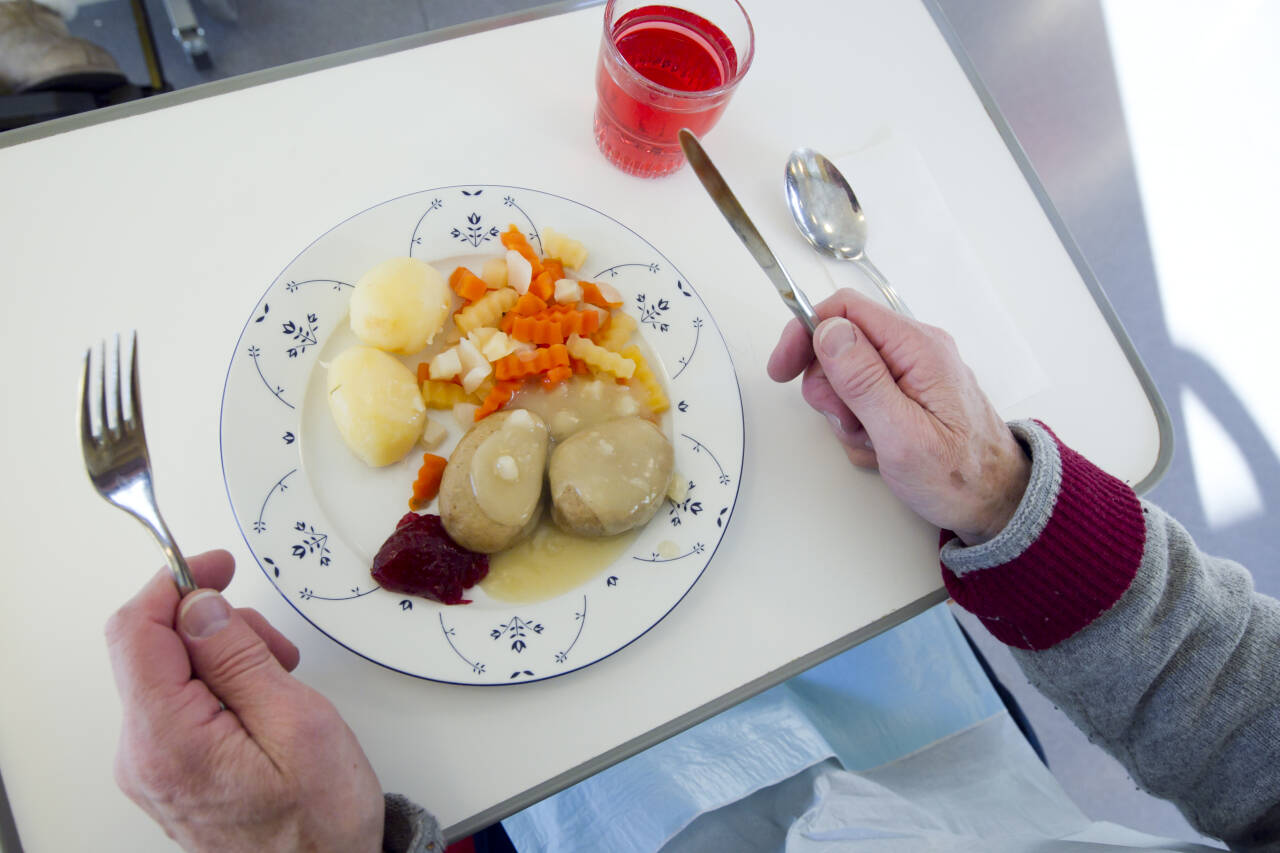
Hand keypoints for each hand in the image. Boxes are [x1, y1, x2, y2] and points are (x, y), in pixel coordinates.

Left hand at [105, 550, 383, 851]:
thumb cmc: (318, 821)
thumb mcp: (296, 722)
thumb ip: (239, 659)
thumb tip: (198, 606)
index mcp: (167, 741)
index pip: (136, 633)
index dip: (174, 585)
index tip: (215, 565)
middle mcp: (143, 755)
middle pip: (153, 649)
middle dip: (215, 628)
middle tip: (273, 649)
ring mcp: (153, 766)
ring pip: (171, 673)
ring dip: (225, 658)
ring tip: (279, 684)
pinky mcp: (170, 770)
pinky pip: (181, 704)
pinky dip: (223, 686)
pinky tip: (263, 703)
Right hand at [768, 289, 1029, 544]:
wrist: (997, 502)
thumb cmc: (959, 476)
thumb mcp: (902, 435)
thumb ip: (863, 380)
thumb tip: (829, 331)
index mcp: (917, 348)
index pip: (845, 310)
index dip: (805, 333)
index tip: (782, 369)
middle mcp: (916, 350)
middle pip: (840, 343)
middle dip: (829, 388)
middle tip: (848, 423)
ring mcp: (913, 370)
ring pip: (847, 375)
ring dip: (845, 413)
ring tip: (873, 443)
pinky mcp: (909, 391)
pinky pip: (863, 396)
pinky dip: (860, 424)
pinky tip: (880, 447)